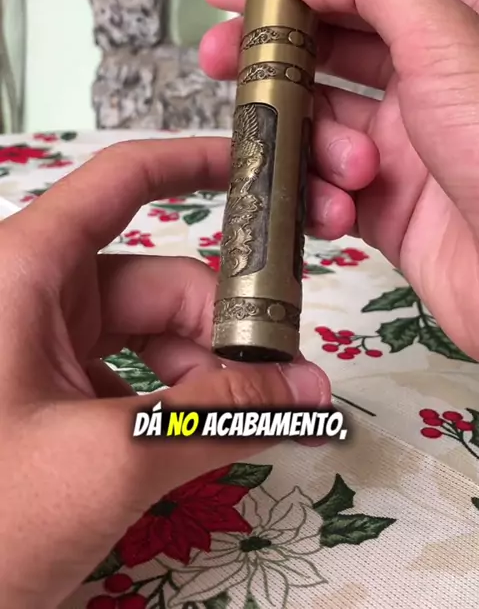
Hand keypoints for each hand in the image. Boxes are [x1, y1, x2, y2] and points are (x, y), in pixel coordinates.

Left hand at [0, 138, 329, 606]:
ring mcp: (38, 348)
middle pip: (158, 280)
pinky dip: (175, 401)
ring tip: (259, 420)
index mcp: (25, 269)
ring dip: (208, 373)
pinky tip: (207, 438)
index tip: (261, 171)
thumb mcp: (107, 458)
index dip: (197, 163)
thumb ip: (216, 415)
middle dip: (229, 324)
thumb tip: (308, 391)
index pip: (123, 181)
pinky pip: (129, 377)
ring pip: (150, 335)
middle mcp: (32, 294)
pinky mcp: (45, 395)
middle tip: (291, 377)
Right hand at [200, 0, 478, 361]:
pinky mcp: (389, 210)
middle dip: (272, 61)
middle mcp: (426, 86)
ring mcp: (405, 150)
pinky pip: (327, 192)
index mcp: (447, 31)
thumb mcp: (448, 40)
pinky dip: (321, 201)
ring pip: (319, 129)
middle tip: (220, 59)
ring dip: (312, 144)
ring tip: (348, 167)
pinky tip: (341, 210)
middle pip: (325, 59)